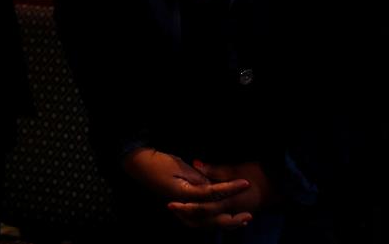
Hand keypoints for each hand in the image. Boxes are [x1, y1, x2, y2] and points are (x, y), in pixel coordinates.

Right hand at [123, 148, 252, 228]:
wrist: (139, 165)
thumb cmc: (158, 163)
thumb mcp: (180, 166)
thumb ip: (198, 178)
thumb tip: (215, 187)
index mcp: (184, 194)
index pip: (212, 194)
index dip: (230, 188)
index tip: (245, 183)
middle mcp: (183, 206)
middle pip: (211, 217)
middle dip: (231, 218)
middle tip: (249, 215)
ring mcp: (180, 209)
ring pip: (205, 224)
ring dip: (224, 224)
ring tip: (241, 222)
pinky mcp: (180, 209)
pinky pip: (199, 222)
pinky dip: (212, 224)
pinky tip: (223, 222)